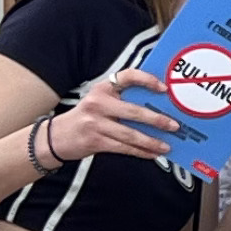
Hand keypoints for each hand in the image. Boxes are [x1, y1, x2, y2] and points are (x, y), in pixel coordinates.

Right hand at [52, 66, 183, 161]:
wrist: (56, 136)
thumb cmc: (86, 117)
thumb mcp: (99, 101)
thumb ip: (122, 100)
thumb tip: (156, 107)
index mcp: (103, 88)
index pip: (127, 76)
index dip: (147, 80)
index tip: (163, 88)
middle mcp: (99, 103)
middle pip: (134, 111)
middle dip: (157, 120)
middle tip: (174, 126)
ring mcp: (96, 123)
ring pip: (130, 134)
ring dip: (151, 141)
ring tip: (166, 146)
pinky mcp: (95, 141)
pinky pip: (124, 148)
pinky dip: (140, 152)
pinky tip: (151, 154)